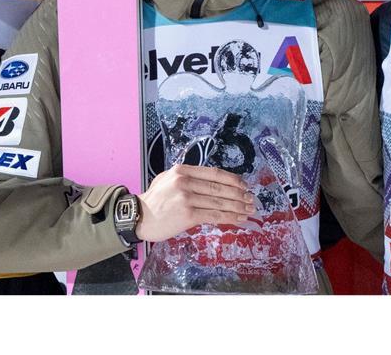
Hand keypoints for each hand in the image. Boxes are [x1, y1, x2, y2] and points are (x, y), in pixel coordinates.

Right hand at [135, 164, 256, 242]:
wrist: (139, 217)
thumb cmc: (154, 200)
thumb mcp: (167, 179)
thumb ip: (186, 177)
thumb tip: (210, 182)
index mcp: (182, 170)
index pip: (213, 173)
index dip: (232, 179)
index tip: (243, 185)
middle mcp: (185, 182)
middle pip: (219, 187)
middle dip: (239, 194)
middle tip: (251, 199)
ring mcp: (186, 198)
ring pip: (219, 202)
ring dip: (237, 207)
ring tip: (249, 210)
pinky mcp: (188, 215)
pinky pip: (214, 215)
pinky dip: (229, 217)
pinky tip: (239, 219)